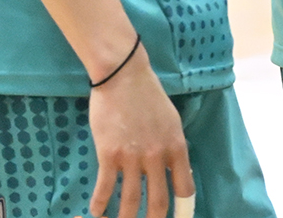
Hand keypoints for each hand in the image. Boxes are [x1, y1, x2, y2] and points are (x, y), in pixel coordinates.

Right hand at [86, 48, 193, 217]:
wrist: (123, 78)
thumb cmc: (149, 96)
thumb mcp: (172, 121)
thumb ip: (173, 146)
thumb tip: (175, 168)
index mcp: (177, 146)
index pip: (185, 186)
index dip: (182, 206)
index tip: (177, 216)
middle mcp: (157, 156)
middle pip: (158, 200)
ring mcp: (132, 157)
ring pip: (131, 201)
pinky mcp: (109, 155)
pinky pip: (105, 189)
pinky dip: (100, 205)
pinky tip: (97, 212)